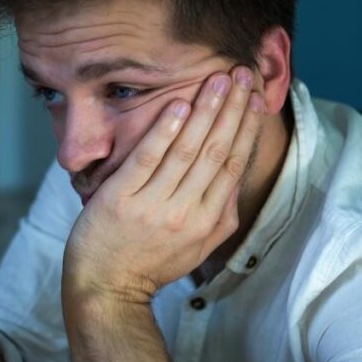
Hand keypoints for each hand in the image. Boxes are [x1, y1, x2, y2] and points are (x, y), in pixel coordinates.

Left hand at [63, 66, 263, 306]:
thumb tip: (237, 171)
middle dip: (231, 108)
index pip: (234, 164)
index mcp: (209, 221)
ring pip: (188, 151)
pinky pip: (148, 159)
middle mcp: (187, 213)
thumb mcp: (199, 246)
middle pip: (217, 151)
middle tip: (239, 74)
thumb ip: (221, 211)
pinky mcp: (122, 200)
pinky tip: (178, 105)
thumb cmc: (152, 263)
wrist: (108, 288)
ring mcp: (154, 206)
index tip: (254, 97)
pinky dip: (165, 131)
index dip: (246, 127)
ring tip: (216, 80)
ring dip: (205, 110)